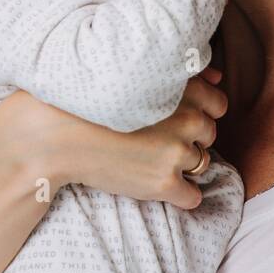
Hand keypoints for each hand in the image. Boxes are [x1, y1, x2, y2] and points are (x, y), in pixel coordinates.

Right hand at [7, 66, 227, 208]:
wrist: (54, 134)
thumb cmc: (87, 98)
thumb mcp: (136, 74)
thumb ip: (185, 74)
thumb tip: (220, 79)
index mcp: (181, 88)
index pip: (216, 105)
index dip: (194, 113)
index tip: (168, 118)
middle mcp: (187, 118)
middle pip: (209, 135)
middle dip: (187, 138)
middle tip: (152, 138)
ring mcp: (176, 152)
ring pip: (201, 164)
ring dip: (181, 164)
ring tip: (146, 159)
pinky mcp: (163, 183)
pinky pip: (192, 198)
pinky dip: (179, 195)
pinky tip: (155, 185)